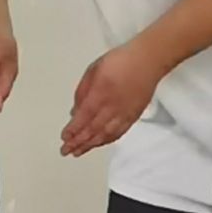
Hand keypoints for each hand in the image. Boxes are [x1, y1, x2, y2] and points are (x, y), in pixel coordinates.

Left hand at [62, 42, 163, 157]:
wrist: (148, 61)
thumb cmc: (120, 61)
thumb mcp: (93, 70)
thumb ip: (82, 92)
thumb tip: (75, 111)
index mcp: (100, 92)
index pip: (83, 117)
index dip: (73, 130)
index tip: (64, 137)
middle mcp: (112, 106)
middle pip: (93, 129)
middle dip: (77, 142)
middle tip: (65, 150)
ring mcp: (124, 113)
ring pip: (105, 134)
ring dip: (90, 145)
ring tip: (78, 151)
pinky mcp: (133, 116)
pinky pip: (118, 132)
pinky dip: (106, 140)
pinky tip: (99, 144)